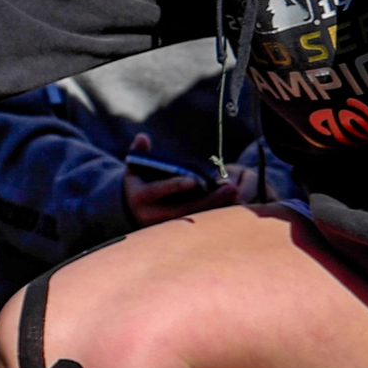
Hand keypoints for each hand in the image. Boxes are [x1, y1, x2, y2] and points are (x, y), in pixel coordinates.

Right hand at [122, 134, 243, 226]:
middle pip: (185, 208)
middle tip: (231, 187)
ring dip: (217, 206)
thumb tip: (143, 137)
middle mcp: (153, 215)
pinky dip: (216, 213)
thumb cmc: (138, 184)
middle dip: (209, 198)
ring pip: (196, 217)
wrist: (132, 212)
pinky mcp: (179, 230)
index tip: (193, 180)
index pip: (159, 190)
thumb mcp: (133, 168)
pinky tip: (232, 203)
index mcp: (141, 197)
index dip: (176, 185)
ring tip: (235, 194)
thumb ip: (138, 152)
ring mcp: (167, 225)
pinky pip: (200, 223)